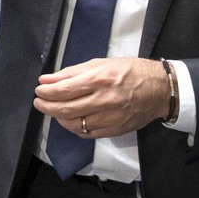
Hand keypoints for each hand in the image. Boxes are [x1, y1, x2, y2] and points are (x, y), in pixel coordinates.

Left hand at [33, 57, 165, 138]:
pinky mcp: (114, 130)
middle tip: (39, 102)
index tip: (39, 90)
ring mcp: (110, 118)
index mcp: (100, 79)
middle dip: (47, 106)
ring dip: (59, 118)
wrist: (159, 90)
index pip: (64, 90)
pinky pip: (87, 133)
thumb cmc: (130, 72)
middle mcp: (104, 100)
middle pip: (66, 109)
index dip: (47, 92)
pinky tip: (70, 120)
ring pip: (74, 124)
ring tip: (54, 110)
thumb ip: (72, 73)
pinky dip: (74, 128)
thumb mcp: (101, 64)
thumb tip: (47, 80)